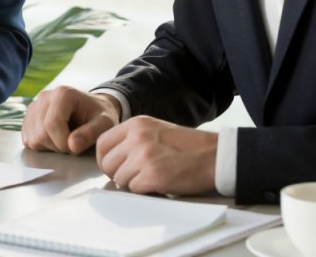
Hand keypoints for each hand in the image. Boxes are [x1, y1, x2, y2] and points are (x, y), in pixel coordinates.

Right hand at [22, 87, 120, 153]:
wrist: (92, 109)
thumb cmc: (98, 115)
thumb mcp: (105, 123)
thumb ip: (91, 134)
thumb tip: (72, 146)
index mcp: (62, 93)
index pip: (52, 124)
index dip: (63, 143)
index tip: (77, 146)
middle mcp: (44, 96)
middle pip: (41, 134)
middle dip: (58, 146)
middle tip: (73, 142)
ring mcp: (34, 107)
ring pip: (33, 139)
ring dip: (50, 147)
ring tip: (65, 139)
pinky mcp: (28, 118)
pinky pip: (28, 140)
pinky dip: (42, 146)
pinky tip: (55, 139)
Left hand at [96, 116, 216, 195]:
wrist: (213, 155)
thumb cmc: (186, 145)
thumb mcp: (154, 130)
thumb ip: (132, 138)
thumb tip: (112, 157)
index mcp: (135, 124)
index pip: (102, 142)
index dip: (104, 158)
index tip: (111, 167)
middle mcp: (136, 137)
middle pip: (107, 162)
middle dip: (115, 174)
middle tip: (129, 178)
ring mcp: (144, 156)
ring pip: (119, 178)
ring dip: (131, 183)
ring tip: (148, 179)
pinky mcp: (153, 175)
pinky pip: (133, 189)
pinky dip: (142, 190)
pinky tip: (156, 184)